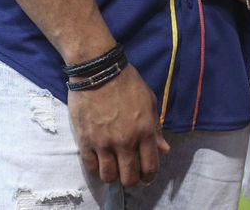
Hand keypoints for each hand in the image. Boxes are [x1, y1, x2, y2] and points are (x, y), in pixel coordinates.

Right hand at [67, 64, 169, 185]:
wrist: (98, 70)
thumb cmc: (127, 82)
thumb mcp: (149, 101)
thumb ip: (156, 128)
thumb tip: (164, 149)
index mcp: (145, 131)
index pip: (150, 167)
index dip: (149, 177)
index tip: (146, 176)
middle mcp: (125, 141)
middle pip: (129, 178)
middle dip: (131, 179)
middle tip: (128, 172)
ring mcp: (104, 142)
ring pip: (109, 176)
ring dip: (112, 175)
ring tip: (112, 166)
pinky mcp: (85, 140)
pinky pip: (90, 167)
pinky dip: (96, 167)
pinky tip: (99, 159)